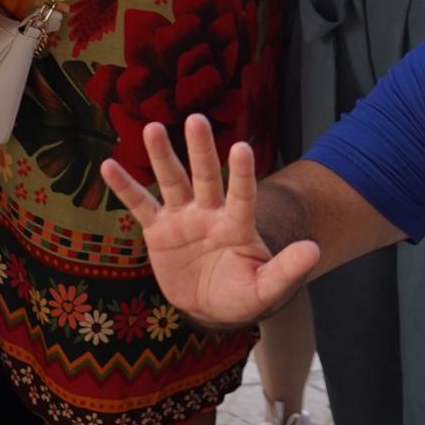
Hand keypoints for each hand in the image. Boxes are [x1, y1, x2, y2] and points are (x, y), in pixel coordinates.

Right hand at [102, 115, 320, 330]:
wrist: (209, 305)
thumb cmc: (241, 293)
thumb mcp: (264, 288)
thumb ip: (286, 270)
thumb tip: (315, 250)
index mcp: (238, 225)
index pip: (242, 195)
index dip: (242, 173)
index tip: (242, 147)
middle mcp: (210, 213)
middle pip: (205, 176)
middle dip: (201, 150)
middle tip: (197, 119)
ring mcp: (183, 218)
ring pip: (172, 181)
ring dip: (162, 156)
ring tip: (152, 128)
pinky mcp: (158, 230)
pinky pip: (140, 205)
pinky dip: (125, 187)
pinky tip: (108, 165)